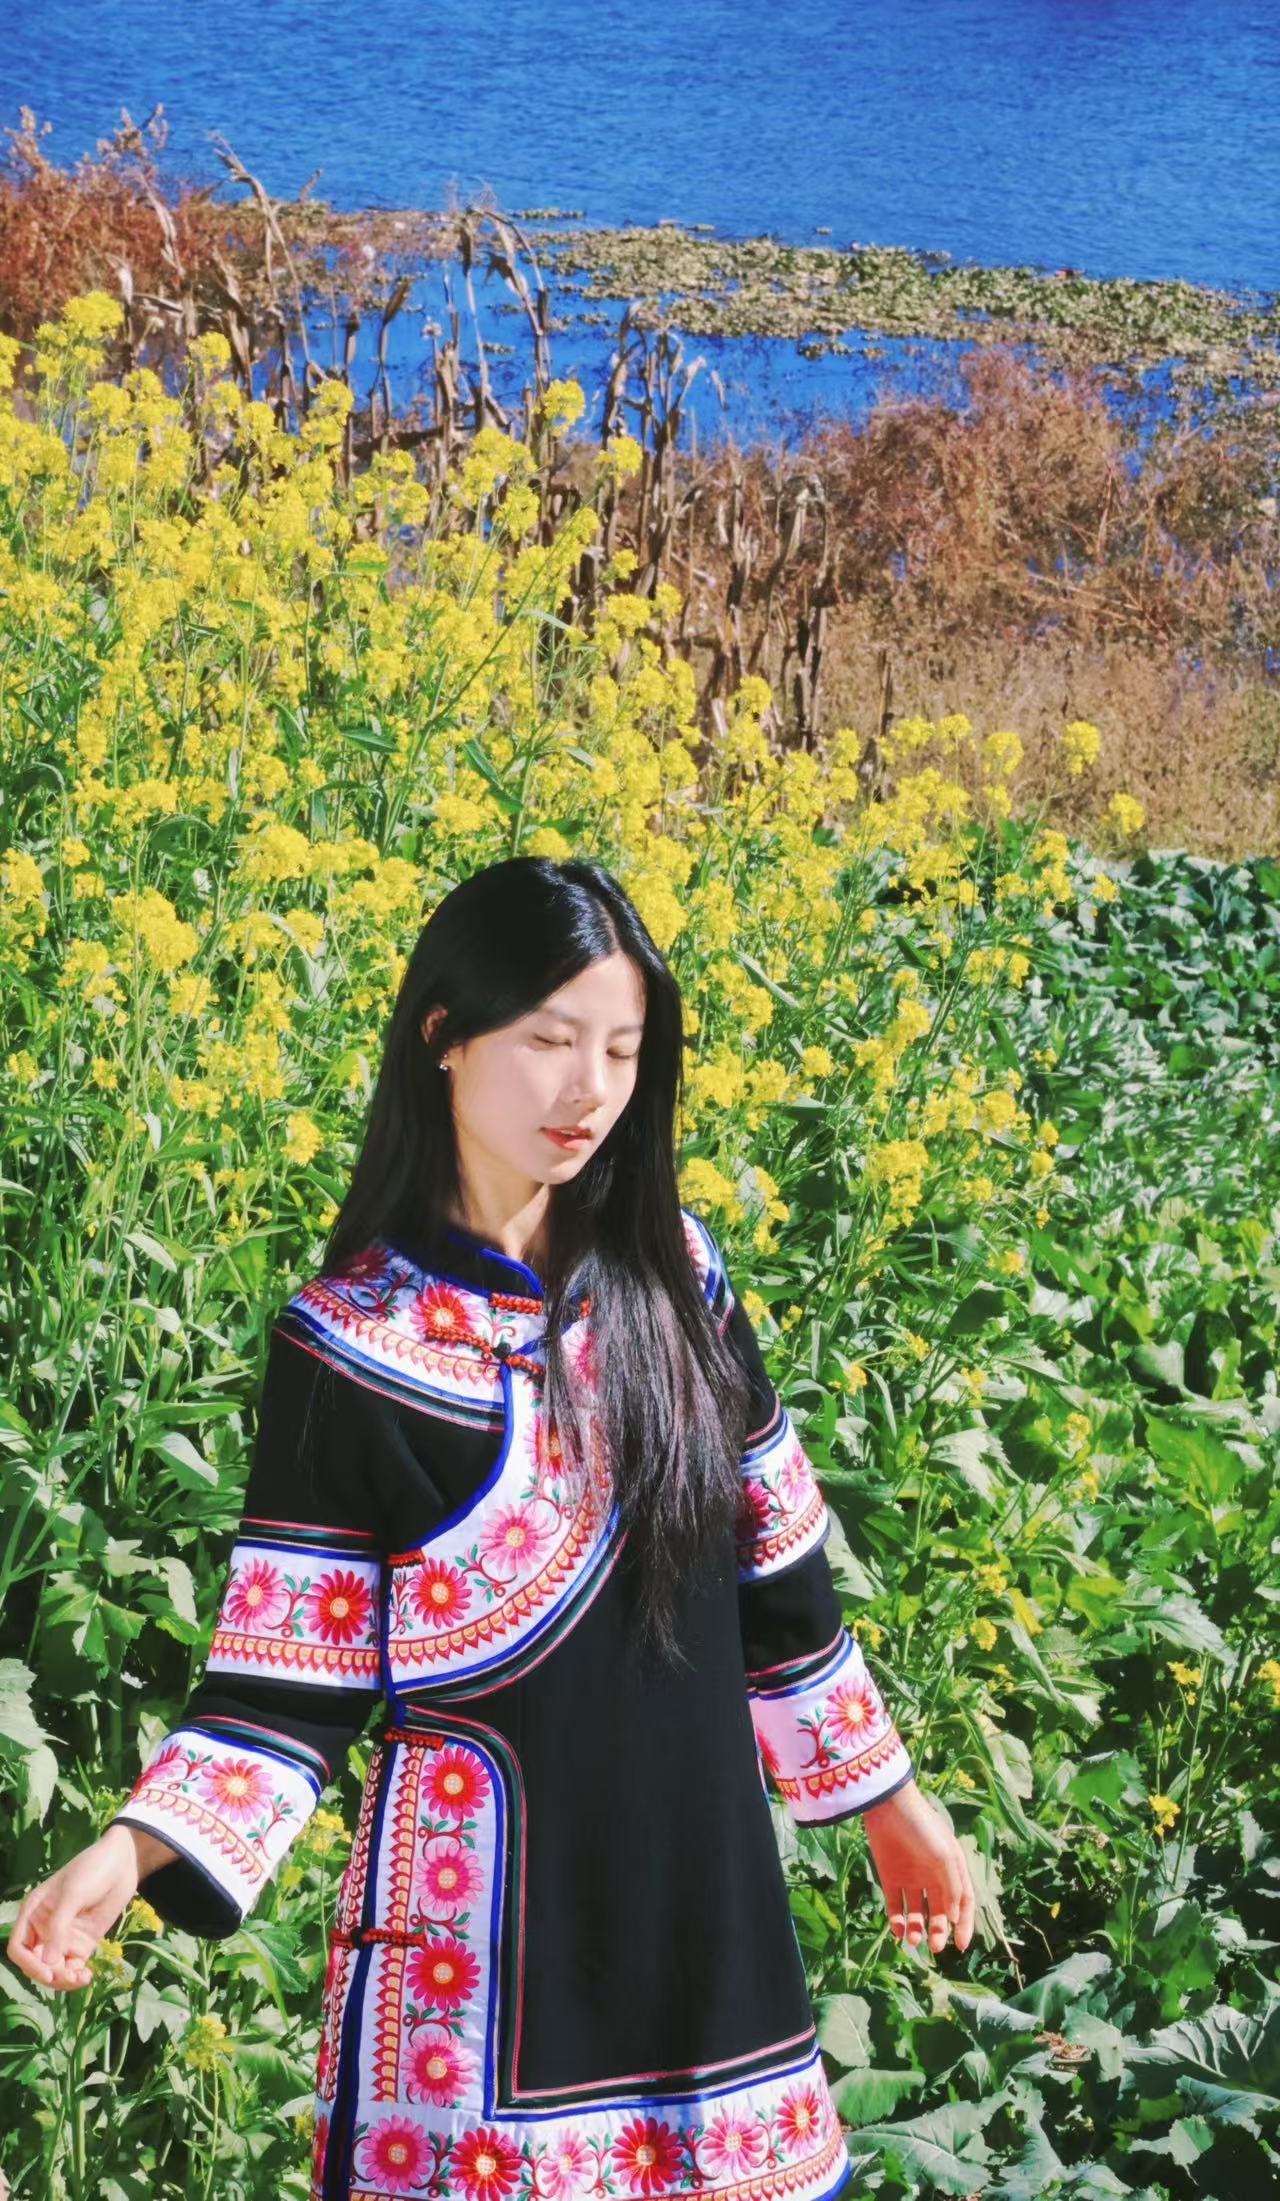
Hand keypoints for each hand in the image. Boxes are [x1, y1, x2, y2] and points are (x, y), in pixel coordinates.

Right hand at [6, 1826, 144, 1991]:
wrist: (123, 1863)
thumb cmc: (92, 1870)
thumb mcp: (72, 1895)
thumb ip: (58, 1927)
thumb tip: (48, 1963)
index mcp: (33, 1913)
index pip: (19, 1948)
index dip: (29, 1964)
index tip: (48, 1973)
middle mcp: (44, 1929)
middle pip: (36, 1964)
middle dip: (50, 1975)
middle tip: (71, 1976)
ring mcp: (63, 1938)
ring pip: (54, 1970)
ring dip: (64, 1980)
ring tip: (81, 1978)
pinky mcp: (82, 1944)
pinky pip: (73, 1968)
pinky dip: (76, 1977)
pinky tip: (87, 1976)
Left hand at [862, 1778, 974, 1954]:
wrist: (889, 1806)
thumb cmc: (923, 1828)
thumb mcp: (946, 1857)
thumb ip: (953, 1888)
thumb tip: (953, 1918)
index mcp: (953, 1869)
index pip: (964, 1903)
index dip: (964, 1925)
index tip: (960, 1946)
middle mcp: (933, 1876)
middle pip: (939, 1912)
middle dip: (939, 1932)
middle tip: (935, 1947)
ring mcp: (911, 1878)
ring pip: (917, 1914)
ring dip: (918, 1930)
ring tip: (915, 1940)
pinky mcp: (890, 1877)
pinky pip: (896, 1907)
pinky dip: (898, 1923)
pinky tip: (899, 1932)